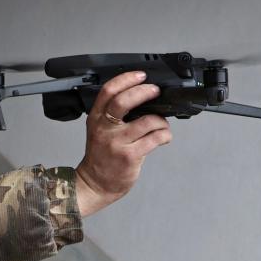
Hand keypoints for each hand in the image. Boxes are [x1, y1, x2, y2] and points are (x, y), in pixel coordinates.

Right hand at [75, 71, 171, 216]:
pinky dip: (165, 135)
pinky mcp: (130, 156)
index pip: (108, 91)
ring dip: (161, 120)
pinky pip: (155, 139)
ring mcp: (117, 143)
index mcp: (96, 119)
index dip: (126, 79)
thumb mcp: (99, 131)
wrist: (95, 184)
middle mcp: (105, 129)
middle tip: (155, 91)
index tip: (140, 76)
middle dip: (144, 91)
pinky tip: (164, 137)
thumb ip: (113, 116)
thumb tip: (142, 99)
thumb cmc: (101, 157)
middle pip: (124, 101)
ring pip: (147, 121)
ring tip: (161, 125)